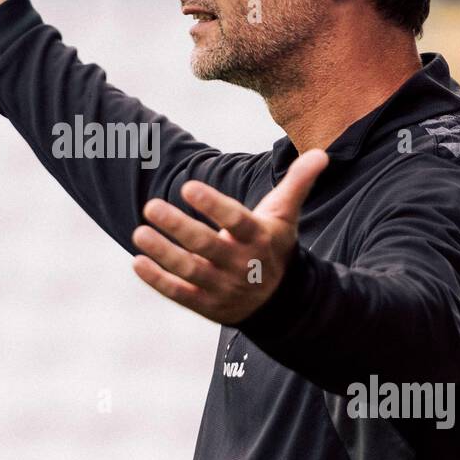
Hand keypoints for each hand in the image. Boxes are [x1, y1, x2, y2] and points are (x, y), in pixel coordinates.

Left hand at [131, 149, 329, 324]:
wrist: (280, 302)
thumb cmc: (274, 247)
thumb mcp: (285, 216)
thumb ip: (297, 184)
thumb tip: (321, 154)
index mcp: (259, 238)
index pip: (236, 221)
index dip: (213, 205)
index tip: (188, 187)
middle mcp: (242, 265)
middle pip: (207, 246)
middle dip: (178, 226)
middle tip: (151, 205)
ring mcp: (223, 288)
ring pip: (190, 271)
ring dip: (163, 253)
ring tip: (140, 231)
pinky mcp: (207, 305)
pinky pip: (180, 294)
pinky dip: (158, 280)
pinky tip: (137, 261)